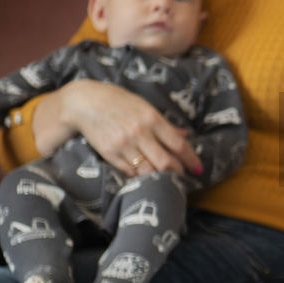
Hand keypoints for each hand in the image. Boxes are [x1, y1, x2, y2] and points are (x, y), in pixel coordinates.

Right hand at [51, 80, 201, 177]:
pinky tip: (146, 178)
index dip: (191, 159)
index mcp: (152, 119)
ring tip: (167, 181)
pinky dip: (141, 177)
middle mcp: (140, 133)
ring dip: (160, 179)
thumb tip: (184, 136)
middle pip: (166, 162)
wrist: (84, 103)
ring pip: (148, 171)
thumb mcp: (144, 106)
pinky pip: (130, 173)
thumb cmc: (118, 101)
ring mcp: (124, 145)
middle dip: (178, 174)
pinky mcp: (110, 155)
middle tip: (184, 178)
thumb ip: (164, 124)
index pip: (178, 145)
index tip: (198, 168)